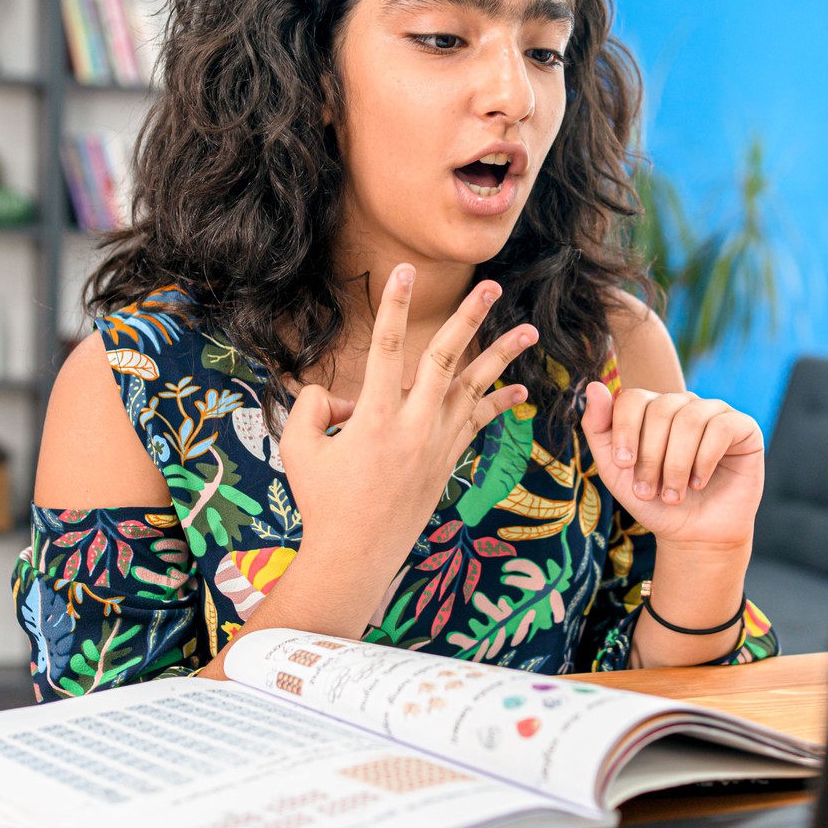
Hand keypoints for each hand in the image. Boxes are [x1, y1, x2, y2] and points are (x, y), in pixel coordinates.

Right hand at [278, 264, 537, 608]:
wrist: (356, 555)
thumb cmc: (322, 501)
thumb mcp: (298, 447)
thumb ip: (310, 406)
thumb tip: (338, 394)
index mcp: (373, 419)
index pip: (384, 349)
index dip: (393, 307)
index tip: (403, 271)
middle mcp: (413, 427)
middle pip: (445, 360)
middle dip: (469, 319)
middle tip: (490, 286)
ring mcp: (436, 444)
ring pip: (473, 389)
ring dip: (502, 357)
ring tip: (530, 330)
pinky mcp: (447, 460)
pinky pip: (477, 423)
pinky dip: (497, 404)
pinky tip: (519, 390)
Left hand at [581, 381, 762, 551]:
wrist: (693, 535)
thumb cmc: (654, 500)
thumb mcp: (615, 469)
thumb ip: (599, 428)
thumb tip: (593, 386)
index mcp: (653, 408)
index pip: (634, 398)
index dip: (626, 430)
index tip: (624, 464)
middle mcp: (684, 404)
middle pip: (662, 409)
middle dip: (651, 456)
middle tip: (649, 491)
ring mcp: (715, 413)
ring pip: (690, 419)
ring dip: (676, 463)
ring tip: (673, 494)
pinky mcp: (743, 428)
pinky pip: (721, 428)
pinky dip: (705, 460)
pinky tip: (699, 483)